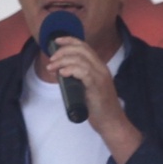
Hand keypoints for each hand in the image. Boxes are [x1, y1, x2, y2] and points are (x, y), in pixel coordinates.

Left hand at [41, 39, 142, 161]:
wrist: (111, 122)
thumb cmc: (98, 107)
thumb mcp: (87, 88)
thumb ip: (78, 78)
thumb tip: (61, 72)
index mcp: (99, 67)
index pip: (85, 47)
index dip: (70, 41)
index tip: (56, 41)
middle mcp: (101, 68)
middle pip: (82, 50)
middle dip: (63, 51)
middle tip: (51, 59)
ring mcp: (100, 77)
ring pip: (81, 60)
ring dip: (63, 61)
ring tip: (52, 67)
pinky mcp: (97, 86)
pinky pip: (84, 72)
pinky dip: (71, 70)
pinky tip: (63, 73)